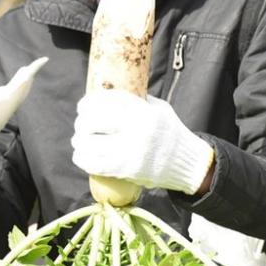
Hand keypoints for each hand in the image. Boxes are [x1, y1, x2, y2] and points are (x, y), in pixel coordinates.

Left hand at [70, 91, 215, 196]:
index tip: (82, 106)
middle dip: (81, 123)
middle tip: (81, 126)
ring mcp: (131, 152)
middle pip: (92, 121)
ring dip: (79, 142)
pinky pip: (95, 164)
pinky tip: (81, 156)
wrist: (186, 163)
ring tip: (79, 141)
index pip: (106, 100)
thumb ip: (134, 101)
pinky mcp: (127, 170)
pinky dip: (82, 159)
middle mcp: (136, 130)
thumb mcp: (157, 108)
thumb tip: (107, 95)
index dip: (88, 102)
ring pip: (89, 144)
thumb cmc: (169, 132)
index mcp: (143, 111)